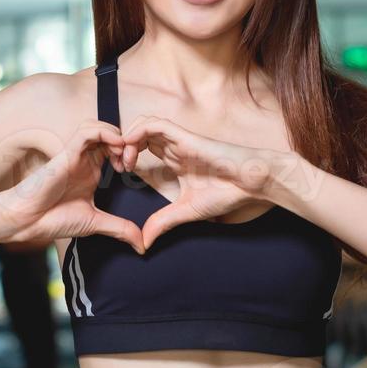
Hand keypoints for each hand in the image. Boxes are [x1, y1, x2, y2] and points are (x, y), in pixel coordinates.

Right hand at [0, 121, 145, 253]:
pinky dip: (104, 132)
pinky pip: (87, 132)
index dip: (130, 154)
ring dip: (117, 135)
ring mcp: (76, 155)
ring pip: (99, 127)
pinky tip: (115, 145)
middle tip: (133, 160)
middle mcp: (85, 160)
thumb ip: (119, 229)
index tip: (136, 171)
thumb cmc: (53, 219)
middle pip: (110, 134)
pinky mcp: (67, 152)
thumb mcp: (95, 223)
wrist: (27, 221)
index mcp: (92, 172)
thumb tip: (142, 245)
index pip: (115, 149)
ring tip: (124, 153)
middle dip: (127, 142)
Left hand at [119, 115, 283, 250]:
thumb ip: (163, 222)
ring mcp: (178, 140)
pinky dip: (138, 132)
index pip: (142, 148)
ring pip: (143, 125)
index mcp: (174, 160)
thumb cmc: (226, 193)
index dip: (126, 156)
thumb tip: (144, 242)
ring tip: (123, 160)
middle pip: (138, 134)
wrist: (250, 183)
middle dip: (121, 146)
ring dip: (127, 139)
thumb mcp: (185, 211)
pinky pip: (155, 124)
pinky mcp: (185, 136)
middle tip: (116, 166)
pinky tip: (131, 149)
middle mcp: (173, 147)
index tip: (118, 174)